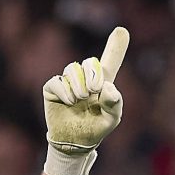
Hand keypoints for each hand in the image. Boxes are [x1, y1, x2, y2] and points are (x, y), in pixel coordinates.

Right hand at [41, 26, 128, 174]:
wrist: (74, 143)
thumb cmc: (94, 130)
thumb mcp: (111, 120)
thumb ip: (115, 104)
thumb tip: (108, 87)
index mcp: (101, 84)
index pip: (109, 62)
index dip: (116, 47)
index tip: (122, 30)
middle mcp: (84, 79)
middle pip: (89, 62)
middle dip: (93, 74)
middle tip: (93, 91)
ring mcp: (67, 83)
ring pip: (72, 70)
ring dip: (79, 84)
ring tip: (80, 99)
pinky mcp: (53, 89)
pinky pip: (57, 82)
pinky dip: (65, 91)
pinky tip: (70, 101)